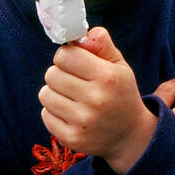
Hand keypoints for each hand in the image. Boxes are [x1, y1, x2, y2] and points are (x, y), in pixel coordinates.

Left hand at [39, 26, 155, 173]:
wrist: (129, 135)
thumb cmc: (119, 93)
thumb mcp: (118, 65)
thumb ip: (101, 43)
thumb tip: (80, 36)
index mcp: (108, 77)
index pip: (64, 56)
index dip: (67, 57)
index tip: (75, 63)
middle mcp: (96, 99)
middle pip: (51, 74)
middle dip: (59, 75)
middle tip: (74, 82)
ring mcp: (83, 122)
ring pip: (45, 94)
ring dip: (54, 93)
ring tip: (72, 98)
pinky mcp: (72, 138)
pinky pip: (46, 115)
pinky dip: (54, 112)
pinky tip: (71, 114)